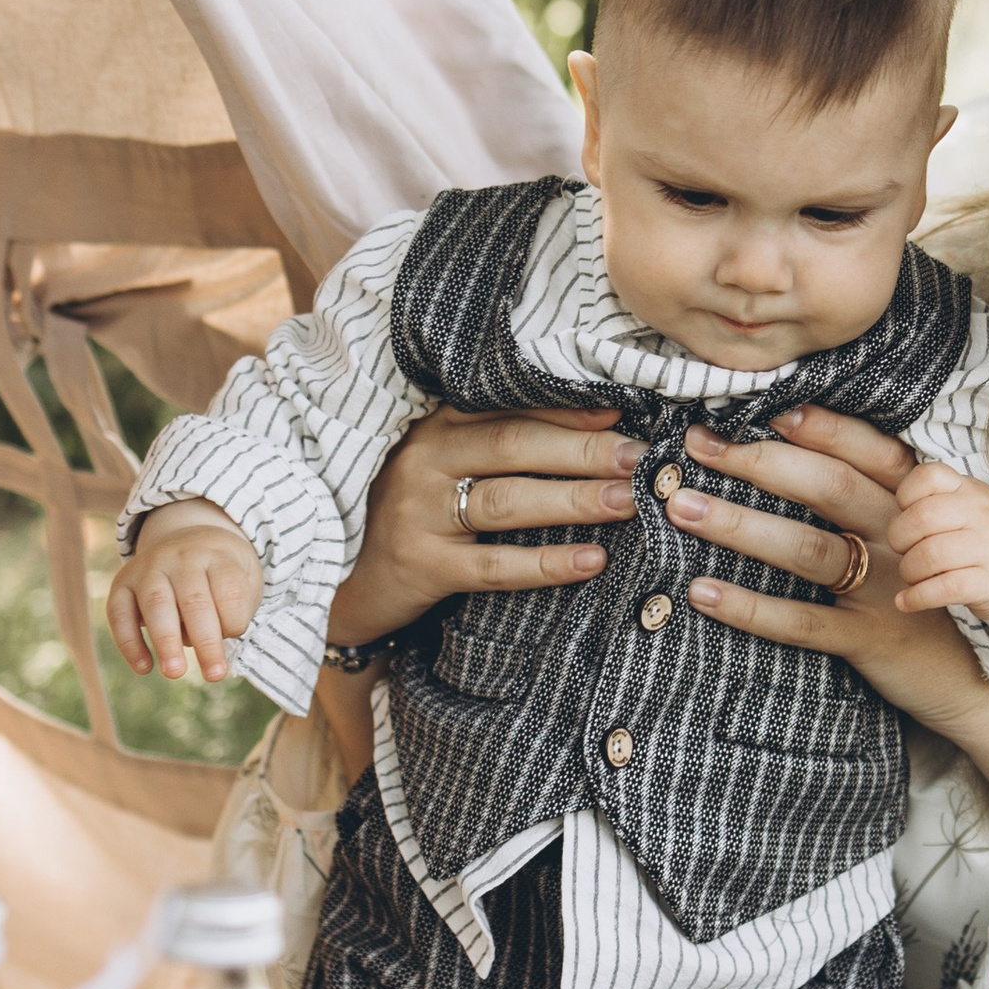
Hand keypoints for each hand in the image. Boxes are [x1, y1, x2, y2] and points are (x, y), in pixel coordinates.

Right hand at [108, 499, 264, 684]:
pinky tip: (144, 668)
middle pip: (195, 600)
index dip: (235, 619)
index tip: (236, 635)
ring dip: (166, 642)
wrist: (188, 538)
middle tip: (215, 675)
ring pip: (156, 604)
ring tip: (175, 673)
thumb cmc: (220, 574)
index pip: (230, 590)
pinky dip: (129, 642)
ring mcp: (148, 567)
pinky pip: (119, 613)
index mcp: (217, 555)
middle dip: (206, 641)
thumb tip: (208, 647)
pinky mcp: (122, 582)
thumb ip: (233, 611)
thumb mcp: (242, 581)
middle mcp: (182, 558)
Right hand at [327, 402, 641, 643]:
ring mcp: (419, 514)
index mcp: (436, 427)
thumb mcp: (443, 466)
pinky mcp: (422, 567)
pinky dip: (545, 564)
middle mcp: (424, 461)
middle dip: (586, 451)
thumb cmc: (414, 514)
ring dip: (575, 499)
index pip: (510, 408)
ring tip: (630, 502)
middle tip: (643, 460)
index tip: (624, 415)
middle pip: (516, 446)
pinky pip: (493, 566)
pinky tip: (591, 561)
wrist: (345, 580)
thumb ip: (496, 442)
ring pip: (508, 501)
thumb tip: (598, 424)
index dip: (569, 411)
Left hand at [671, 412, 988, 727]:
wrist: (975, 678)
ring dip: (740, 525)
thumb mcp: (915, 536)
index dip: (815, 428)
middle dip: (759, 462)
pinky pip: (803, 621)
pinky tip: (702, 591)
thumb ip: (870, 497)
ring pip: (808, 548)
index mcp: (910, 505)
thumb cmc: (927, 591)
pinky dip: (749, 607)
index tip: (760, 410)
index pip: (865, 451)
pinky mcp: (870, 639)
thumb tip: (794, 452)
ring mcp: (886, 589)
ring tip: (683, 507)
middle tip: (697, 447)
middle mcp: (901, 538)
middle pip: (829, 488)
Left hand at [886, 465, 988, 624]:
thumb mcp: (968, 504)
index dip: (905, 496)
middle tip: (904, 551)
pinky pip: (943, 589)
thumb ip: (934, 502)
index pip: (928, 476)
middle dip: (899, 539)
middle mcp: (982, 513)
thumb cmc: (985, 534)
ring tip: (912, 576)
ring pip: (929, 556)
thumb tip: (893, 525)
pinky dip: (917, 597)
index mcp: (970, 489)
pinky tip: (906, 601)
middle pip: (921, 518)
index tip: (906, 514)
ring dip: (908, 571)